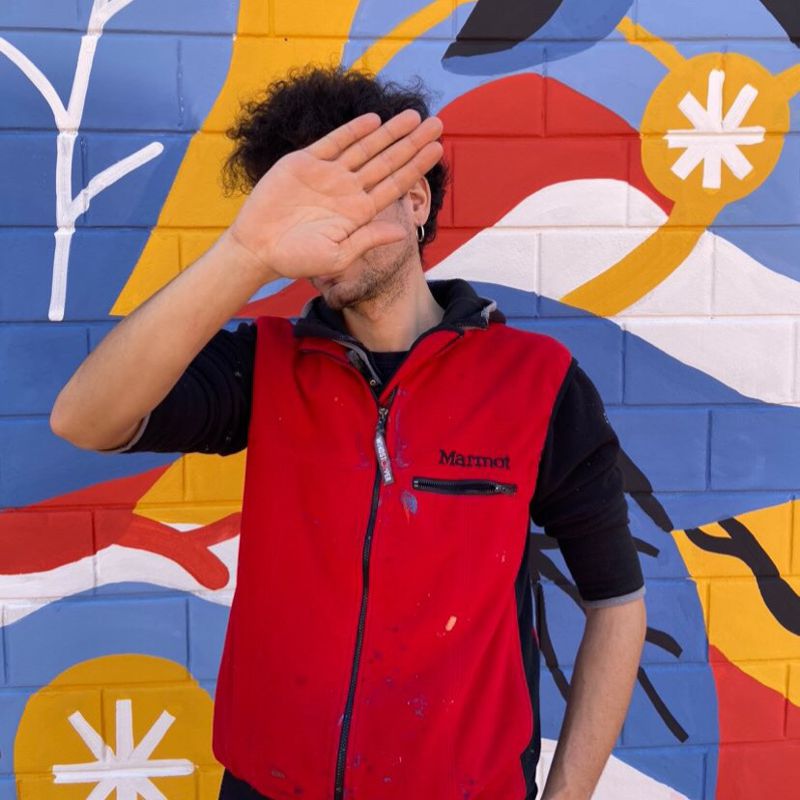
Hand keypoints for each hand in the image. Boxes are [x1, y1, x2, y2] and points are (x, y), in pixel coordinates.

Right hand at [226, 109, 443, 280]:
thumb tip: (402, 234)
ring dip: (390, 132)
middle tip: (438, 124)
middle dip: (412, 143)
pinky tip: (375, 120)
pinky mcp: (305, 163)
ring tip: (415, 115)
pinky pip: (334, 142)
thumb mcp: (337, 256)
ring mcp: (328, 175)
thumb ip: (368, 240)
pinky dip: (354, 131)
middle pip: (388, 161)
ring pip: (366, 147)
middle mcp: (348, 190)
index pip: (395, 184)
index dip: (416, 166)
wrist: (258, 247)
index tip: (438, 150)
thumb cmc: (297, 259)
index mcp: (359, 213)